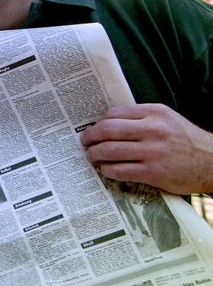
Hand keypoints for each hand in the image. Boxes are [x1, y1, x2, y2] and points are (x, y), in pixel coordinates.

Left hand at [81, 104, 212, 194]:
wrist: (212, 163)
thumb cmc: (185, 140)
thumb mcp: (166, 119)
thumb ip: (141, 118)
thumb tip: (108, 122)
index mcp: (154, 113)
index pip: (114, 113)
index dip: (98, 122)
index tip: (93, 129)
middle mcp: (153, 130)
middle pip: (107, 130)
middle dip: (90, 137)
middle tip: (84, 142)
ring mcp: (153, 152)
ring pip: (110, 150)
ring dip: (94, 154)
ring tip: (92, 156)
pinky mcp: (153, 172)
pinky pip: (119, 170)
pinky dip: (107, 170)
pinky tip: (106, 170)